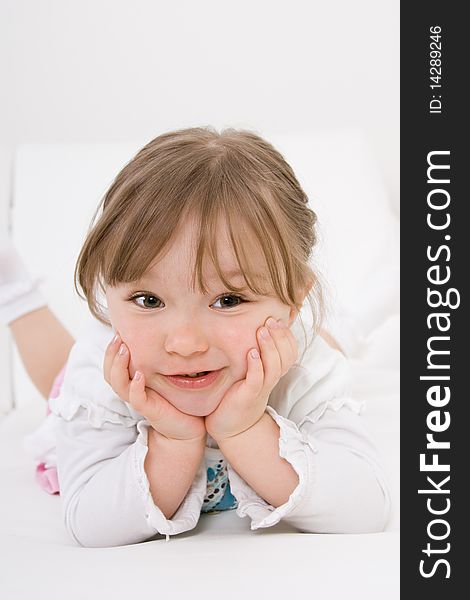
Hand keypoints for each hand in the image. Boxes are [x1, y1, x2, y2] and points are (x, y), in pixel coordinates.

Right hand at [104, 334, 206, 441]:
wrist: (188, 426)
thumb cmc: (178, 398)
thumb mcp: (167, 373)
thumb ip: (162, 358)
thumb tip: (164, 333)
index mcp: (133, 380)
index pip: (112, 364)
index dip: (111, 349)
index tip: (118, 330)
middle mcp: (132, 389)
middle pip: (109, 372)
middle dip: (111, 354)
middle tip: (118, 336)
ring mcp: (139, 399)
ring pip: (118, 384)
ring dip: (119, 366)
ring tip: (125, 350)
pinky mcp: (149, 409)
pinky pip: (136, 398)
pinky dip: (135, 387)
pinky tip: (139, 375)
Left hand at [205, 317, 297, 441]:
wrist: (230, 425)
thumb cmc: (238, 393)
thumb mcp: (250, 371)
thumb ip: (255, 352)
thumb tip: (254, 326)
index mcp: (273, 372)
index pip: (290, 351)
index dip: (287, 336)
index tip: (277, 320)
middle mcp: (271, 379)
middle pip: (285, 356)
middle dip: (279, 337)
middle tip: (270, 320)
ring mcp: (261, 389)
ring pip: (274, 367)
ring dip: (269, 347)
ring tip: (262, 331)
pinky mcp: (248, 396)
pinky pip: (256, 380)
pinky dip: (256, 366)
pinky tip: (251, 354)